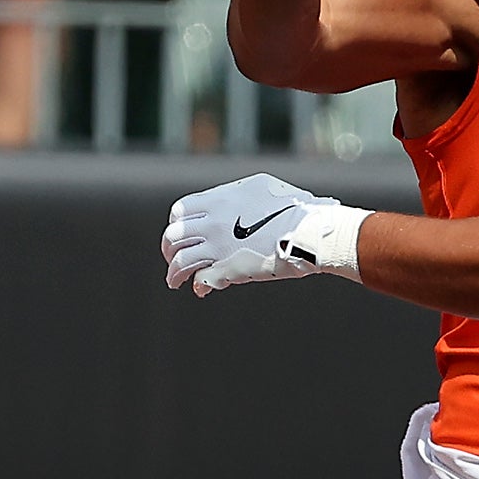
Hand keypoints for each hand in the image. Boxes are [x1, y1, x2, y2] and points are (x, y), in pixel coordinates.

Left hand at [163, 173, 365, 293]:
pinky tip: (200, 290)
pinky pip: (201, 280)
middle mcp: (213, 223)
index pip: (180, 211)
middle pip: (173, 236)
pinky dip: (198, 286)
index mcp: (220, 200)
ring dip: (174, 273)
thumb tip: (242, 204)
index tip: (180, 233)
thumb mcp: (267, 188)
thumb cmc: (297, 210)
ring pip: (181, 262)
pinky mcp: (229, 269)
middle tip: (171, 257)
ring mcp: (219, 247)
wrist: (310, 232)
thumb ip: (245, 195)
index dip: (176, 223)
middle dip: (168, 249)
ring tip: (174, 282)